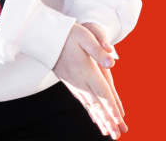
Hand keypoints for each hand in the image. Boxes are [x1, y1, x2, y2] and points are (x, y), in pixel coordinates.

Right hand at [52, 22, 127, 138]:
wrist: (46, 36)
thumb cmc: (68, 34)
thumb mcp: (85, 36)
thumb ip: (98, 49)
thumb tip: (112, 62)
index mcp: (86, 71)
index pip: (102, 93)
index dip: (111, 108)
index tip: (119, 122)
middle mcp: (79, 81)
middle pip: (97, 104)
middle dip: (108, 121)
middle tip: (117, 136)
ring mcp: (73, 83)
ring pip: (89, 106)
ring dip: (100, 119)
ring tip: (108, 132)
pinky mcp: (69, 83)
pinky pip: (83, 101)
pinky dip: (90, 112)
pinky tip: (94, 117)